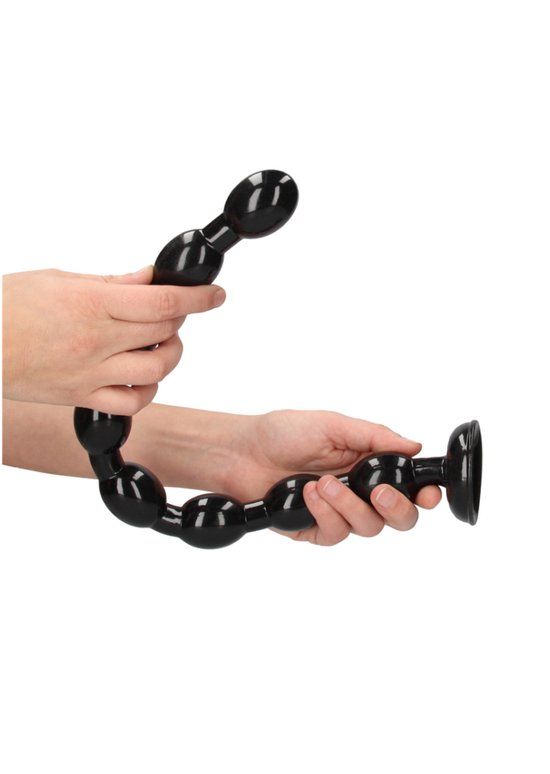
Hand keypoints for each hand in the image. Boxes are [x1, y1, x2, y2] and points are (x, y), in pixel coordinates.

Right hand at [2, 267, 224, 413]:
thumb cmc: (8, 306)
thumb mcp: (60, 280)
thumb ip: (111, 283)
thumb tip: (148, 279)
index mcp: (91, 304)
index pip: (162, 303)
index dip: (198, 298)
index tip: (215, 295)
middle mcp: (95, 341)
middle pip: (163, 333)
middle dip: (178, 320)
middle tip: (170, 312)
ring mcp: (90, 373)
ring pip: (155, 370)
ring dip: (169, 355)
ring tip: (159, 344)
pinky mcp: (81, 397)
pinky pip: (131, 403)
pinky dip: (147, 390)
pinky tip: (141, 375)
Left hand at [224, 410, 441, 545]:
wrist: (241, 452)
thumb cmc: (282, 433)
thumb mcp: (332, 425)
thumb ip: (375, 436)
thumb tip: (413, 445)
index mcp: (369, 463)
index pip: (409, 486)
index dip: (426, 494)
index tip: (429, 493)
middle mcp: (359, 491)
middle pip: (399, 517)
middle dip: (397, 508)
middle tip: (379, 493)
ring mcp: (338, 513)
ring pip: (368, 527)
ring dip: (349, 506)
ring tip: (323, 484)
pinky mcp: (315, 529)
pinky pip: (335, 534)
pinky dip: (325, 514)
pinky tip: (308, 494)